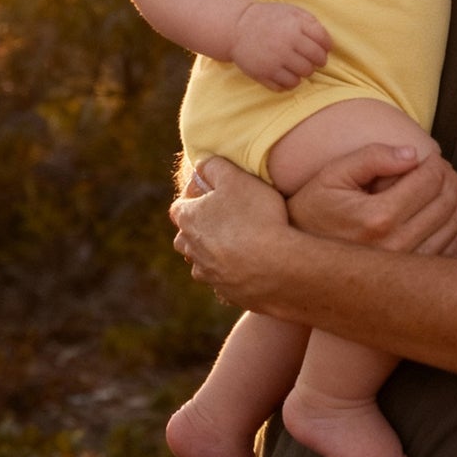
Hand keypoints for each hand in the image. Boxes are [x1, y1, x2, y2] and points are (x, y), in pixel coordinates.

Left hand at [170, 157, 294, 308]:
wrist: (276, 266)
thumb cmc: (255, 216)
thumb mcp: (236, 177)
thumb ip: (214, 166)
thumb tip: (201, 163)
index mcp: (188, 220)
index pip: (180, 206)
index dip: (196, 197)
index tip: (216, 193)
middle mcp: (191, 250)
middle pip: (187, 236)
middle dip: (202, 227)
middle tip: (229, 217)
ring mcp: (208, 274)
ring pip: (204, 260)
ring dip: (216, 251)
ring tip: (243, 241)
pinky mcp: (226, 293)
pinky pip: (225, 279)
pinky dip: (234, 271)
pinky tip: (254, 262)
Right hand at [230, 1, 330, 89]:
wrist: (237, 27)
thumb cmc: (269, 18)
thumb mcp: (292, 12)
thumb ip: (312, 23)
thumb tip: (328, 44)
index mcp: (295, 27)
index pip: (324, 43)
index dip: (326, 47)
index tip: (321, 48)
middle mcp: (286, 45)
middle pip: (316, 62)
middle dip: (316, 62)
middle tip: (310, 59)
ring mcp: (274, 60)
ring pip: (303, 76)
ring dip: (303, 72)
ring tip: (297, 66)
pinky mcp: (263, 74)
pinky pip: (286, 86)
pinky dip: (289, 82)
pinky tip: (285, 73)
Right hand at [287, 143, 456, 256]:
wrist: (297, 266)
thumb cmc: (313, 212)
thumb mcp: (332, 176)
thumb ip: (372, 157)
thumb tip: (413, 153)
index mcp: (378, 218)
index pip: (430, 180)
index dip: (436, 162)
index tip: (430, 156)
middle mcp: (396, 248)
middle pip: (447, 202)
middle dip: (450, 178)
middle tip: (442, 169)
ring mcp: (405, 270)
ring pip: (455, 227)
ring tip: (446, 187)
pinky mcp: (410, 283)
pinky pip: (452, 250)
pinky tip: (448, 214)